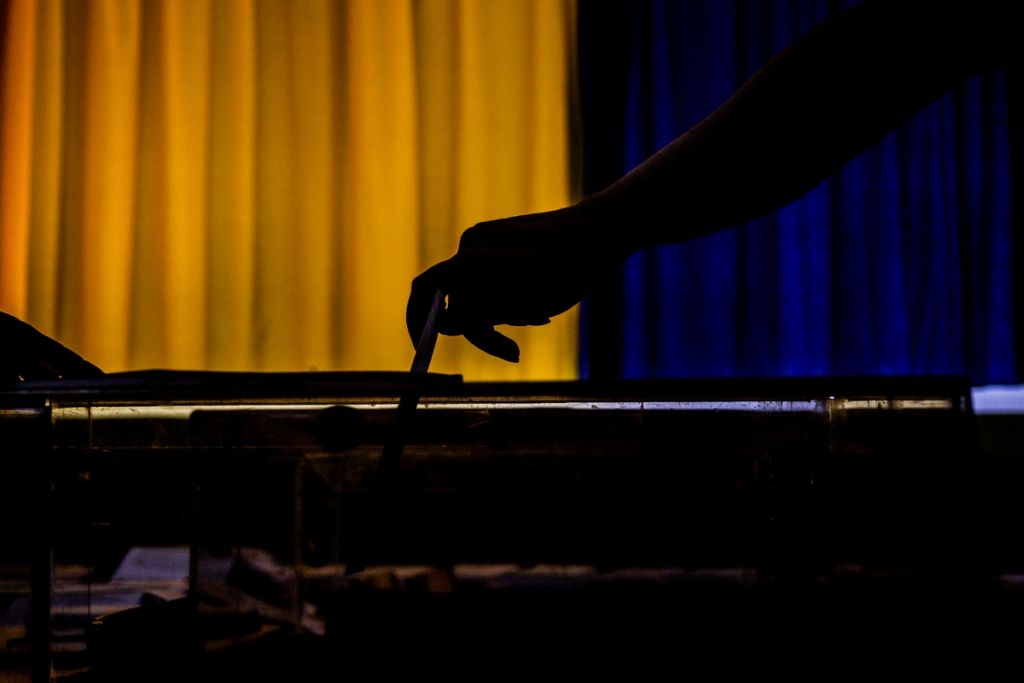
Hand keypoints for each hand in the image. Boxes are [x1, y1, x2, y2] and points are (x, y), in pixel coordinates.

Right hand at [407, 203, 624, 361]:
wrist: (598, 232)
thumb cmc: (566, 273)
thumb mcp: (524, 307)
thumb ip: (480, 316)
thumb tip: (441, 324)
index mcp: (470, 261)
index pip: (424, 293)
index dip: (418, 323)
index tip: (426, 349)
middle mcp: (470, 245)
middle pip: (456, 299)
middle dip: (483, 327)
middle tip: (513, 352)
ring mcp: (483, 238)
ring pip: (476, 291)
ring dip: (502, 313)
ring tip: (540, 316)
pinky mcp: (499, 237)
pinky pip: (488, 276)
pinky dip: (507, 296)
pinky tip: (539, 302)